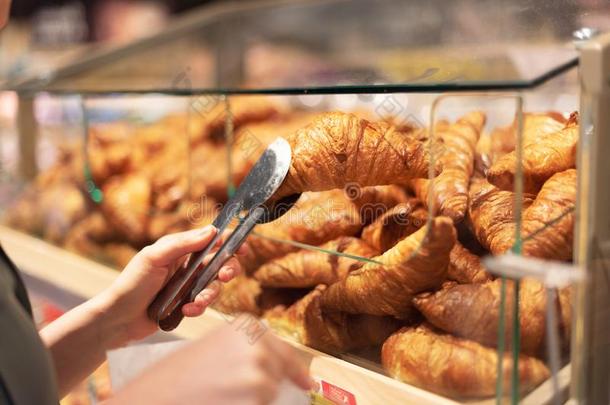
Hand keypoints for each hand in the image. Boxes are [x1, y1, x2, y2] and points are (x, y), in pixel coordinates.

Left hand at [98, 226, 245, 344]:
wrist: (118, 319)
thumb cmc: (132, 283)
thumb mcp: (154, 257)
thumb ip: (182, 244)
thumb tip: (212, 231)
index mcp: (181, 248)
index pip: (211, 239)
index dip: (230, 241)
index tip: (243, 247)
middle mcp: (188, 264)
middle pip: (221, 262)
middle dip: (227, 269)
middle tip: (224, 276)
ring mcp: (188, 285)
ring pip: (215, 285)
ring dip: (209, 294)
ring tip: (195, 303)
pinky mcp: (187, 304)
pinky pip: (204, 304)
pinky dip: (198, 308)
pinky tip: (185, 311)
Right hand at [110, 324, 312, 404]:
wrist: (150, 398)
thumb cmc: (175, 377)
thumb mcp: (213, 349)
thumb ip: (245, 351)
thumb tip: (274, 368)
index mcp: (247, 327)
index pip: (284, 351)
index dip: (295, 370)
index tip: (305, 382)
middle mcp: (258, 345)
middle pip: (282, 373)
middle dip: (274, 386)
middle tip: (253, 391)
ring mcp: (260, 373)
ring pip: (273, 395)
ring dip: (258, 400)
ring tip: (225, 396)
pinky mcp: (259, 396)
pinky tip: (228, 402)